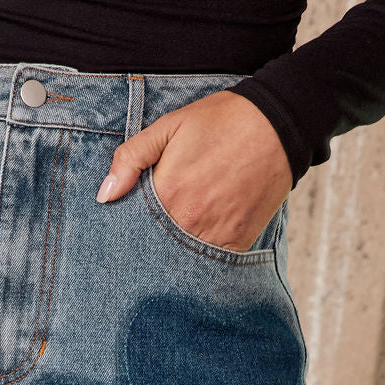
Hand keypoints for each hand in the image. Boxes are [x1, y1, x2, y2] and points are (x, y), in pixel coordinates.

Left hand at [95, 89, 292, 252]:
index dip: (126, 230)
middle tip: (150, 239)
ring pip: (181, 260)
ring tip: (173, 241)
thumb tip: (105, 195)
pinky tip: (195, 247)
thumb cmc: (222, 122)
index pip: (132, 227)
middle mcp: (188, 221)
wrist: (279, 124)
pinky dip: (201, 259)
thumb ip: (131, 159)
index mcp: (167, 193)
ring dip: (173, 255)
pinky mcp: (238, 242)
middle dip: (148, 247)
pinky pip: (211, 263)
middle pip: (155, 248)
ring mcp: (215, 235)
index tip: (122, 232)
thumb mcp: (169, 127)